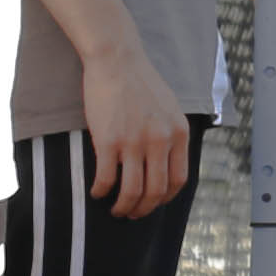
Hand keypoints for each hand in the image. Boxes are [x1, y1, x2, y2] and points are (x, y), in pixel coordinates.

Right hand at [82, 37, 192, 216]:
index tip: (154, 203)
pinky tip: (96, 192)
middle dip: (143, 209)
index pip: (178, 180)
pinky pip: (106, 178)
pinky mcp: (109, 141)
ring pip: (132, 191)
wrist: (117, 61)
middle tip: (131, 214)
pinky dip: (100, 191)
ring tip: (115, 209)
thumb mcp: (170, 108)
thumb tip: (167, 161)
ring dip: (123, 207)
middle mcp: (160, 141)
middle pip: (155, 191)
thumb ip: (171, 134)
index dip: (165, 198)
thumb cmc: (140, 83)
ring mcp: (135, 142)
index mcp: (178, 134)